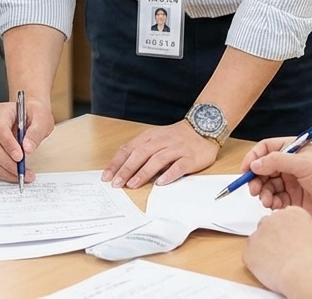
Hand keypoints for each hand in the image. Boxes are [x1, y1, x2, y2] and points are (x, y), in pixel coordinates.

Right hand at [0, 94, 53, 181]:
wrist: (31, 114)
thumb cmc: (35, 114)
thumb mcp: (42, 119)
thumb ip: (35, 133)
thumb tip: (27, 149)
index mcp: (1, 112)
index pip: (0, 129)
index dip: (8, 145)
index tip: (20, 157)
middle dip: (7, 162)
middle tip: (23, 171)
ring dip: (5, 170)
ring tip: (23, 175)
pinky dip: (2, 172)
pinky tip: (15, 175)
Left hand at [102, 120, 218, 188]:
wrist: (204, 127)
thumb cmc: (176, 137)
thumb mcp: (156, 139)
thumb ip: (141, 151)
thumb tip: (122, 169)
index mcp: (150, 137)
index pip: (129, 149)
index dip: (117, 163)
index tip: (107, 176)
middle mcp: (162, 141)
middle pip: (141, 154)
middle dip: (127, 169)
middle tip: (117, 183)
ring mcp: (177, 148)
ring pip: (158, 159)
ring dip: (144, 172)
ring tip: (133, 184)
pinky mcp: (191, 157)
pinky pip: (179, 166)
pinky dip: (169, 174)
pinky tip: (161, 183)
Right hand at [243, 137, 311, 223]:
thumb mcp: (303, 164)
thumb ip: (277, 161)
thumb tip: (255, 164)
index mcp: (293, 149)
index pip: (266, 149)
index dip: (253, 158)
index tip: (245, 170)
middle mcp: (291, 165)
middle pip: (264, 169)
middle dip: (256, 179)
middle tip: (253, 190)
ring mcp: (293, 182)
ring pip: (268, 186)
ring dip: (263, 193)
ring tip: (266, 200)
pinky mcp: (295, 199)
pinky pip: (276, 199)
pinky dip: (272, 203)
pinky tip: (275, 206)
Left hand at [243, 207, 311, 295]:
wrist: (303, 272)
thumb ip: (309, 230)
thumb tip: (306, 235)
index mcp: (292, 213)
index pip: (285, 216)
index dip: (288, 230)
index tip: (291, 240)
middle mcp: (273, 218)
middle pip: (269, 225)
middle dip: (274, 237)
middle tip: (284, 252)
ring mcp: (258, 233)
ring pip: (258, 239)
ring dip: (265, 248)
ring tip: (278, 263)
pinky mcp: (249, 249)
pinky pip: (250, 254)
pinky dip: (257, 262)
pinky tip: (270, 269)